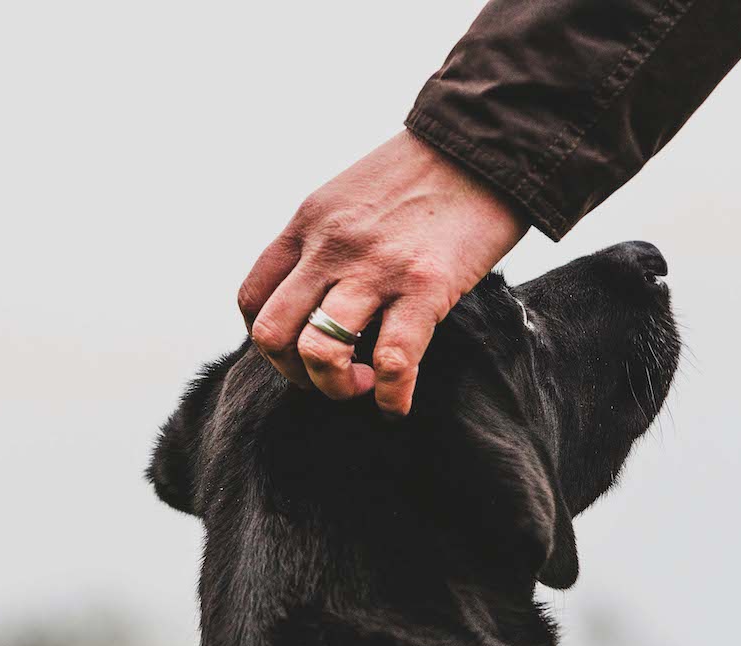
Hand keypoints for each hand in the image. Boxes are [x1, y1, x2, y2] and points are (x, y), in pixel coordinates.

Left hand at [237, 130, 527, 415]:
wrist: (488, 145)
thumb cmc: (425, 176)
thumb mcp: (350, 197)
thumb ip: (326, 242)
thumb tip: (320, 297)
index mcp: (308, 224)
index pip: (253, 299)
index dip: (269, 341)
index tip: (299, 351)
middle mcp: (330, 247)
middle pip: (271, 334)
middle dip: (292, 373)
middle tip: (327, 376)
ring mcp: (375, 267)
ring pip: (319, 352)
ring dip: (335, 387)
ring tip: (360, 386)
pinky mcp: (426, 286)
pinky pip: (392, 363)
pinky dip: (389, 398)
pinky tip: (396, 405)